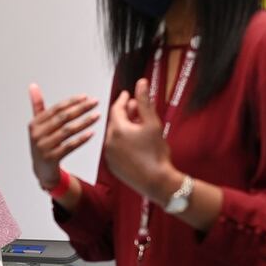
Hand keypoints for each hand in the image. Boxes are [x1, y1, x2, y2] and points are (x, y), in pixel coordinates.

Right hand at [28, 84, 99, 187]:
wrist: (42, 170)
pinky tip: (91, 133)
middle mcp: (37, 134)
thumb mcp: (38, 125)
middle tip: (94, 103)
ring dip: (84, 122)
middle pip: (62, 118)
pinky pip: (70, 146)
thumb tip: (33, 85)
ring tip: (97, 116)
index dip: (71, 102)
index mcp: (34, 123)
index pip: (56, 109)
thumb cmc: (43, 143)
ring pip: (68, 131)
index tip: (85, 97)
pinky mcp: (52, 158)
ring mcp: (44, 147)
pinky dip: (81, 139)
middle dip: (80, 109)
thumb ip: (37, 106)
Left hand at [104, 78, 178, 203]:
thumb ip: (144, 101)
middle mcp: (109, 141)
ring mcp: (109, 155)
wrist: (157, 182)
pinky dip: (123, 143)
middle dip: (125, 114)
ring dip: (124, 128)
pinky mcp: (113, 167)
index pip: (116, 108)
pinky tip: (135, 143)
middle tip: (135, 108)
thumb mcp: (153, 123)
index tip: (128, 94)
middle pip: (115, 121)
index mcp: (117, 129)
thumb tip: (141, 82)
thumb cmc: (156, 153)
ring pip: (115, 136)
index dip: (123, 99)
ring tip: (138, 126)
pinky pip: (115, 149)